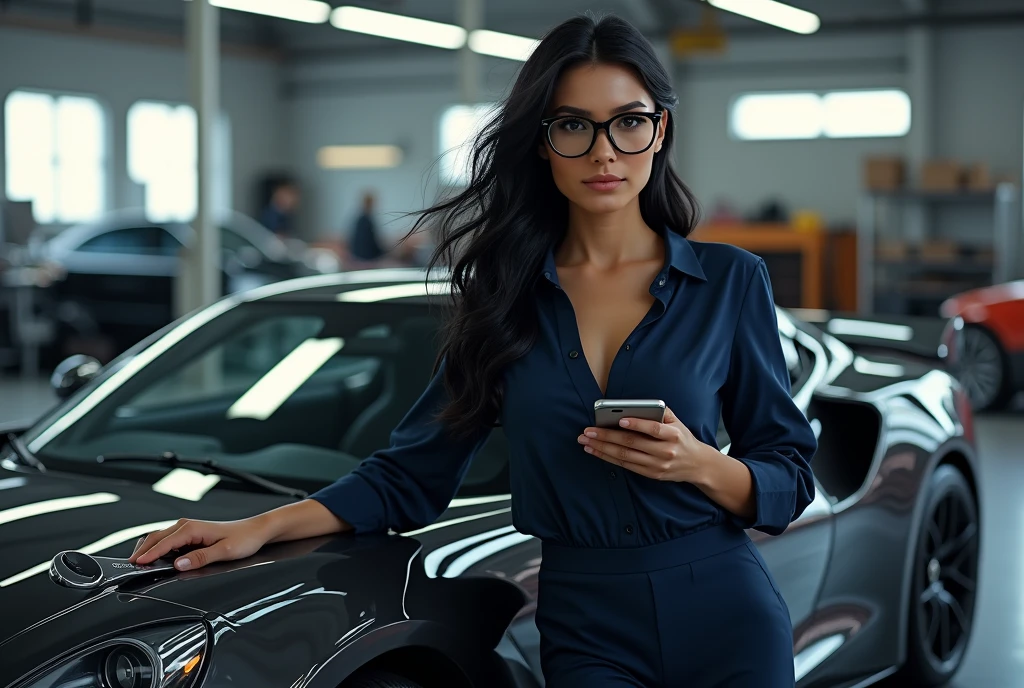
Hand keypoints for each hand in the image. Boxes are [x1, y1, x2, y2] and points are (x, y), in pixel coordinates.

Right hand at [130, 516, 272, 570]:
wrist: (255, 531)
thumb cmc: (243, 539)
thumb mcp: (224, 551)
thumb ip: (201, 558)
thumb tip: (179, 564)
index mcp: (192, 528)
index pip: (164, 542)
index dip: (149, 554)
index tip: (136, 564)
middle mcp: (187, 526)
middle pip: (156, 538)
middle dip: (141, 551)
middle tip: (128, 566)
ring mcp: (187, 530)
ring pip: (160, 538)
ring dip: (148, 549)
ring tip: (137, 564)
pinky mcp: (190, 535)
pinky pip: (168, 541)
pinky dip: (157, 549)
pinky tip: (154, 559)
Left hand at [578, 406, 706, 482]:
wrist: (697, 464)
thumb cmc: (682, 438)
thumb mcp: (678, 422)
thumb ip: (660, 412)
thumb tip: (636, 406)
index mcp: (673, 435)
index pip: (653, 429)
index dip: (637, 424)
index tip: (620, 420)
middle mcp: (665, 451)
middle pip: (632, 443)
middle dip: (607, 436)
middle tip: (588, 431)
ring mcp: (657, 465)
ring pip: (625, 456)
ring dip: (603, 448)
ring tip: (586, 441)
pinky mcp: (651, 474)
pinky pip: (626, 466)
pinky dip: (609, 458)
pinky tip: (596, 451)